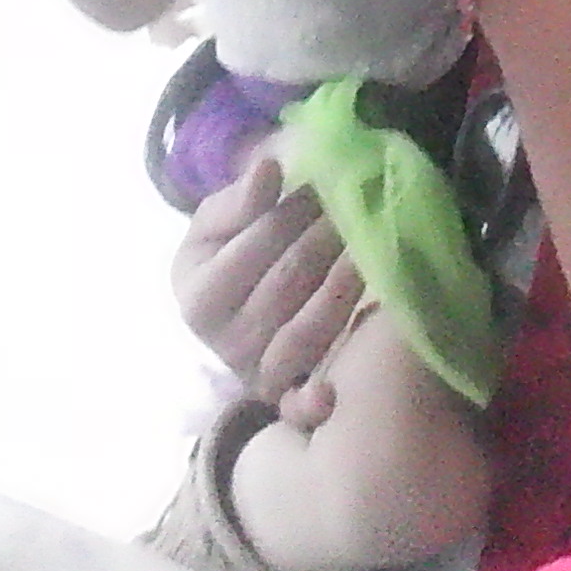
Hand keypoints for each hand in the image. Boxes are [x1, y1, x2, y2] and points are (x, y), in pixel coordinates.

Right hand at [171, 154, 366, 425]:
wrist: (229, 315)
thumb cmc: (226, 258)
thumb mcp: (214, 227)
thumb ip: (238, 201)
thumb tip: (269, 167)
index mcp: (199, 296)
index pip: (254, 246)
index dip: (292, 212)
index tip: (323, 184)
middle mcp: (225, 341)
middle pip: (288, 281)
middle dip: (327, 236)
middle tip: (360, 202)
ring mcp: (258, 371)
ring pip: (308, 328)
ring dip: (346, 282)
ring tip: (371, 243)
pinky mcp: (287, 395)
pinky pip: (299, 404)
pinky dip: (313, 402)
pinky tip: (331, 392)